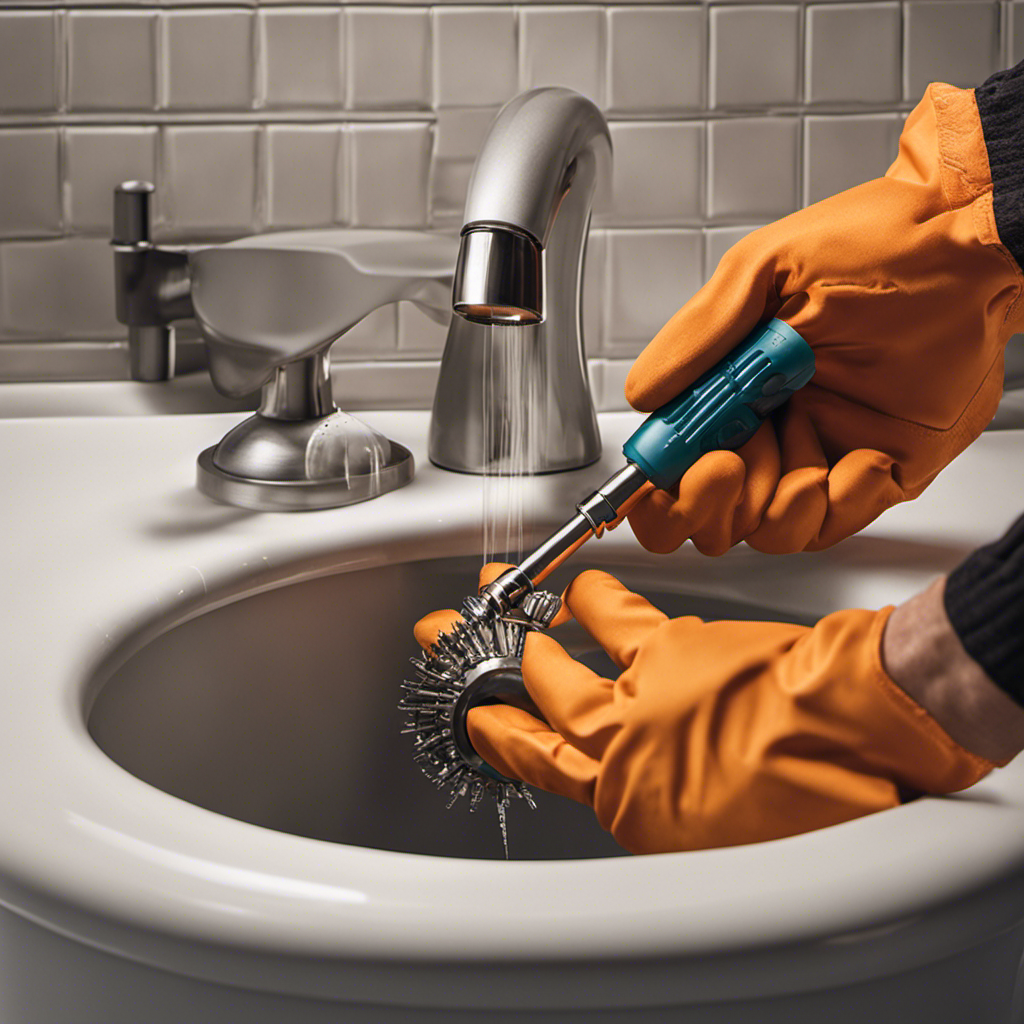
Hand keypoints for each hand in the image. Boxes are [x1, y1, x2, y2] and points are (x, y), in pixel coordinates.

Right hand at [459, 569, 994, 854]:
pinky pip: (611, 610)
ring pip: (561, 650)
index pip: (532, 762)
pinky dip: (594, 594)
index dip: (494, 732)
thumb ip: (668, 800)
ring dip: (537, 619)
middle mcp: (616, 750)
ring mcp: (635, 694)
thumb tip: (659, 780)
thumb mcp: (720, 834)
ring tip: (523, 594)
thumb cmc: (812, 803)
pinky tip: (587, 583)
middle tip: (449, 630)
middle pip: (529, 698)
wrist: (858, 743)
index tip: (471, 712)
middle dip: (485, 661)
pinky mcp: (668, 644)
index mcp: (627, 804)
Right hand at [625, 82, 1023, 555]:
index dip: (656, 490)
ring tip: (806, 467)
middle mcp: (771, 427)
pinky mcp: (879, 471)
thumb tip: (645, 392)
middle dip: (709, 507)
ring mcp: (822, 453)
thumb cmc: (874, 241)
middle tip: (727, 466)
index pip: (673, 463)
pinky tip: (860, 460)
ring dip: (779, 512)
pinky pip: (842, 523)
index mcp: (731, 388)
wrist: (967, 242)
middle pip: (712, 514)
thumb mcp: (764, 271)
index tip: (658, 483)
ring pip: (772, 532)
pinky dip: (845, 504)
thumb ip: (699, 335)